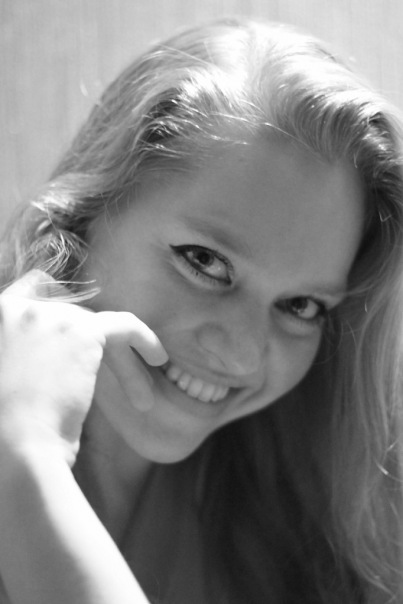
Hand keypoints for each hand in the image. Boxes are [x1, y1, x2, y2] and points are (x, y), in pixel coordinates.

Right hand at [0, 271, 167, 465]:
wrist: (11, 452)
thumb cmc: (2, 437)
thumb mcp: (2, 384)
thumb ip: (19, 356)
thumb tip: (47, 360)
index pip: (27, 295)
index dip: (53, 316)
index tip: (71, 340)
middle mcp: (14, 307)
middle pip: (65, 317)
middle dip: (87, 349)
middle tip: (103, 384)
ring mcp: (47, 315)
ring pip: (93, 327)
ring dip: (118, 360)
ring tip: (141, 396)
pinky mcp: (81, 330)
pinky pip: (122, 324)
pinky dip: (143, 338)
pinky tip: (159, 357)